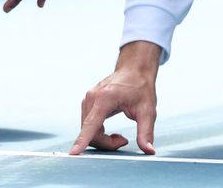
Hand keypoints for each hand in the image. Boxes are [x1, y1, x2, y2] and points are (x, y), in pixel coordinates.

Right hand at [70, 41, 160, 155]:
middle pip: (90, 131)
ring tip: (119, 137)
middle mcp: (92, 97)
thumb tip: (149, 150)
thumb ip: (146, 132)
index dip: (83, 140)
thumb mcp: (148, 111)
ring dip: (102, 139)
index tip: (73, 152)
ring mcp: (88, 99)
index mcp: (105, 98)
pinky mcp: (88, 102)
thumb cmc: (141, 87)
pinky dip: (98, 133)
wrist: (134, 70)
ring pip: (87, 130)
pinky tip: (111, 132)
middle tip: (123, 141)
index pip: (91, 124)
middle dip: (106, 143)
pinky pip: (88, 125)